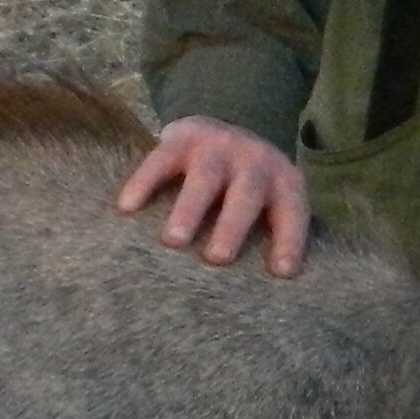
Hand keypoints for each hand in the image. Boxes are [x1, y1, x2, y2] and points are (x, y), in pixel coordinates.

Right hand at [118, 117, 313, 276]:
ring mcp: (217, 146)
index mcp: (283, 182)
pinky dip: (144, 182)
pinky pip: (161, 160)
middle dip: (232, 226)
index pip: (292, 212)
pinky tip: (127, 207)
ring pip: (205, 178)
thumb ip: (271, 234)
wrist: (222, 126)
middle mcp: (253, 161)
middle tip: (216, 259)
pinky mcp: (182, 138)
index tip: (281, 272)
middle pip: (246, 194)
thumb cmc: (247, 186)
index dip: (289, 240)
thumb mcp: (271, 201)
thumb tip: (268, 292)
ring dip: (189, 209)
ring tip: (173, 241)